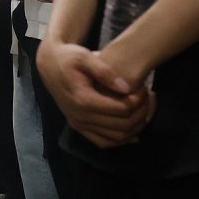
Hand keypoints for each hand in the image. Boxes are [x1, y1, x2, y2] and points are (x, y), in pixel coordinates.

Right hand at [37, 40, 153, 147]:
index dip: (139, 101)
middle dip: (141, 113)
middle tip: (149, 98)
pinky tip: (132, 131)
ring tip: (144, 111)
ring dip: (135, 128)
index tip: (145, 88)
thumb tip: (126, 87)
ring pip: (115, 138)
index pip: (121, 109)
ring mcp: (78, 124)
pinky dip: (120, 140)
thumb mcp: (85, 56)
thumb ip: (105, 72)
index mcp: (83, 100)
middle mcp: (80, 116)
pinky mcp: (78, 126)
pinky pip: (103, 142)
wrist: (49, 65)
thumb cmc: (68, 57)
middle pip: (122, 125)